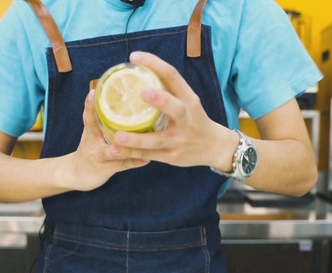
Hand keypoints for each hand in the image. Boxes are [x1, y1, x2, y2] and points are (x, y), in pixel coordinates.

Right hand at [64, 89, 149, 191]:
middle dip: (101, 122)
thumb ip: (105, 118)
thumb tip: (124, 97)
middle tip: (111, 115)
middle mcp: (92, 143)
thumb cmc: (91, 147)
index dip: (89, 105)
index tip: (92, 93)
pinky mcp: (106, 169)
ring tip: (131, 144)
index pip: (88, 116)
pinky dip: (134, 162)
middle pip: (95, 132)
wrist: (76, 173)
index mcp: (90, 131)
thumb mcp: (93, 132)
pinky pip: (122, 165)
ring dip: (121, 149)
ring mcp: (98, 157)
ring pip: (111, 152)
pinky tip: (146, 159)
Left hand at [111, 51, 237, 171]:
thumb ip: (169, 90)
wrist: (215, 147)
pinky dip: (132, 153)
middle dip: (160, 100)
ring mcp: (179, 140)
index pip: (173, 76)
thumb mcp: (189, 102)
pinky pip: (150, 155)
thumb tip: (139, 72)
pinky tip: (116, 149)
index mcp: (189, 100)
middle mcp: (186, 118)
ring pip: (157, 139)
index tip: (134, 57)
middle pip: (174, 108)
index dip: (154, 63)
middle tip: (142, 92)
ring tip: (117, 135)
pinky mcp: (172, 156)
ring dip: (136, 138)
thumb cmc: (195, 120)